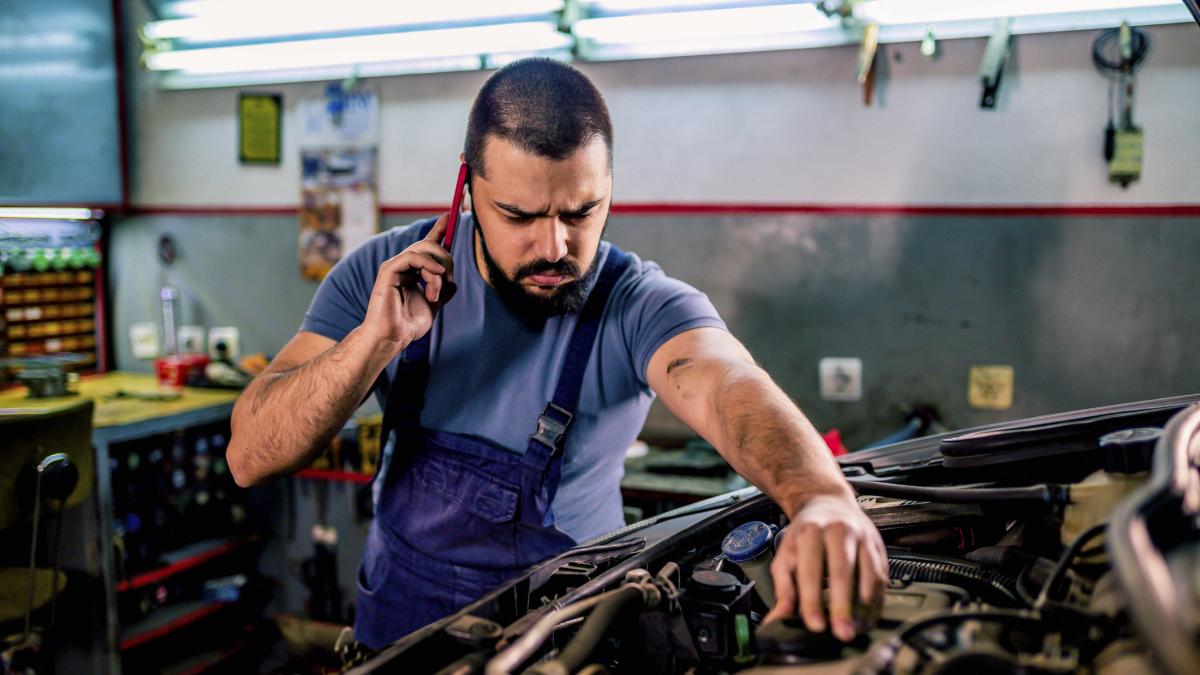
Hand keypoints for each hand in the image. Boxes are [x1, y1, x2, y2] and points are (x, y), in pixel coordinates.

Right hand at [362, 213, 456, 352]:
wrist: (393, 337)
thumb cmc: (409, 324)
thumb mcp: (434, 304)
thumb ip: (442, 289)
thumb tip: (451, 279)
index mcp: (413, 272)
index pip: (426, 245)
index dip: (438, 229)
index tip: (449, 215)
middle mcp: (403, 265)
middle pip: (429, 245)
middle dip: (446, 259)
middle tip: (448, 280)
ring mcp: (395, 266)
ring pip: (423, 249)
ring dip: (437, 270)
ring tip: (436, 291)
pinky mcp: (388, 269)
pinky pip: (412, 256)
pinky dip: (428, 265)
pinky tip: (436, 276)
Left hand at [764, 493, 886, 640]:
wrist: (829, 502)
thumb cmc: (806, 531)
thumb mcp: (786, 554)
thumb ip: (783, 588)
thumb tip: (777, 620)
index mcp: (811, 530)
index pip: (811, 569)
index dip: (813, 599)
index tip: (815, 625)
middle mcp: (840, 531)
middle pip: (843, 571)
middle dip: (843, 605)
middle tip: (841, 632)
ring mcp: (863, 538)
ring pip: (869, 575)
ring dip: (865, 607)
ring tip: (856, 630)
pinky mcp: (879, 548)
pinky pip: (882, 578)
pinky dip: (876, 602)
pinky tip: (868, 619)